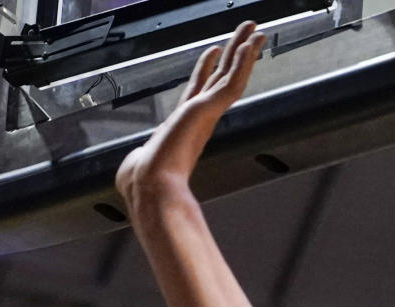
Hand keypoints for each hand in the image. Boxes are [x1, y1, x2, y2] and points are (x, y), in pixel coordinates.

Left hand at [116, 22, 264, 208]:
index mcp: (186, 123)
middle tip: (249, 31)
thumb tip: (139, 157)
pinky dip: (242, 64)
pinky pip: (230, 84)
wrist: (151, 188)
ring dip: (244, 51)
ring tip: (255, 29)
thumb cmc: (145, 179)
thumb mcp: (141, 157)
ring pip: (230, 76)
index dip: (207, 68)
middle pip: (222, 76)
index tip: (213, 50)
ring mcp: (206, 114)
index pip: (201, 88)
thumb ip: (145, 151)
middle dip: (234, 52)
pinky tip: (249, 46)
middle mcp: (199, 117)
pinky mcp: (208, 112)